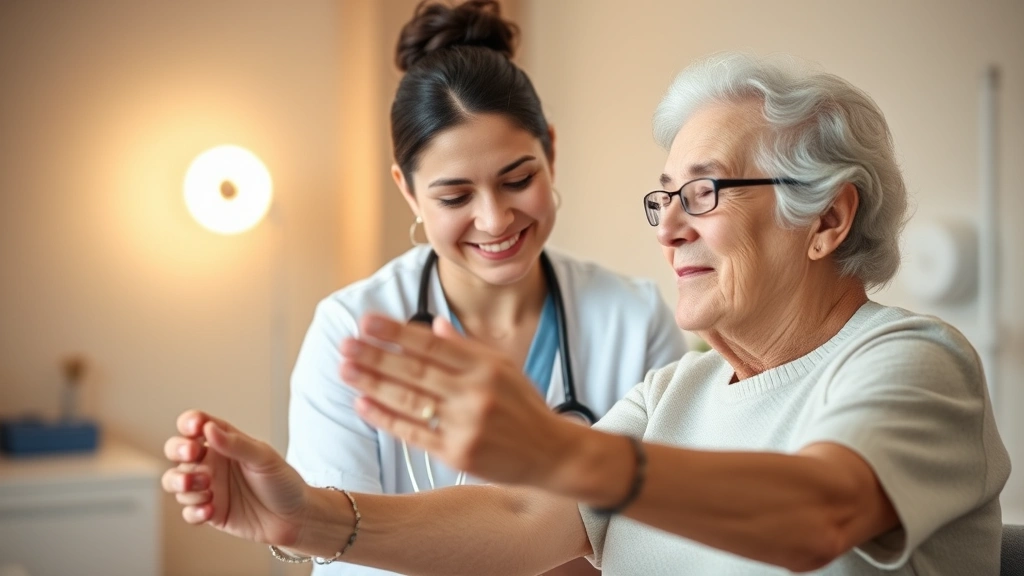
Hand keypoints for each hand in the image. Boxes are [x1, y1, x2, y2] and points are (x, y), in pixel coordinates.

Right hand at [162, 410, 309, 547]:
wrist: (295, 518)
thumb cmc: (283, 482)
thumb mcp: (264, 458)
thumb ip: (236, 444)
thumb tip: (209, 428)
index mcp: (224, 442)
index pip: (196, 425)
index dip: (189, 422)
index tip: (196, 428)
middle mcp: (211, 463)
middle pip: (176, 450)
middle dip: (178, 449)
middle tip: (192, 454)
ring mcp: (207, 488)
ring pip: (174, 481)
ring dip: (182, 482)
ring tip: (205, 486)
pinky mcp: (209, 512)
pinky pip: (187, 511)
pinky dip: (193, 510)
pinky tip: (210, 510)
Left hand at [339, 314, 577, 486]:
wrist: (551, 454)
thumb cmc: (524, 408)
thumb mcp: (503, 368)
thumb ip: (465, 346)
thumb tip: (431, 324)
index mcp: (486, 366)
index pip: (431, 344)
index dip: (396, 332)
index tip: (367, 321)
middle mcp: (476, 393)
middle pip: (415, 370)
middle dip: (375, 355)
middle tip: (345, 344)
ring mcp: (466, 425)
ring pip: (409, 400)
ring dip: (372, 383)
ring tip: (345, 369)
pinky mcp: (457, 454)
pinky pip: (413, 432)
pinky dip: (385, 417)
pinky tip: (362, 403)